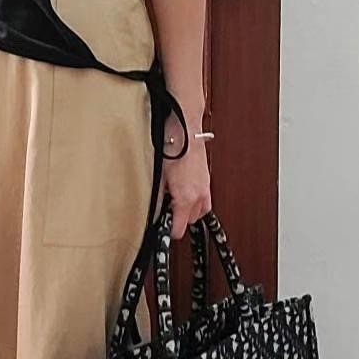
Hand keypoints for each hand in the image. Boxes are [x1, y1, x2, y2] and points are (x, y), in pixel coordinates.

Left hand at [158, 108, 211, 240]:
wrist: (184, 128)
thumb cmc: (171, 147)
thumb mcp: (157, 178)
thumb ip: (155, 200)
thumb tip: (152, 214)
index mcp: (187, 197)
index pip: (179, 230)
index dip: (168, 231)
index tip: (160, 227)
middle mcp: (200, 195)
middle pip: (190, 222)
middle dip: (177, 218)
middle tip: (164, 207)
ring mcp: (206, 187)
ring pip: (199, 211)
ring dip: (187, 209)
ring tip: (173, 197)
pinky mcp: (207, 179)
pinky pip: (203, 199)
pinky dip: (193, 199)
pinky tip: (181, 188)